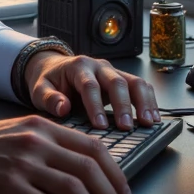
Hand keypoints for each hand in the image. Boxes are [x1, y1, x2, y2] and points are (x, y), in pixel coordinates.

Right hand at [0, 118, 132, 193]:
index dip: (115, 173)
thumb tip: (80, 170)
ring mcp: (23, 162)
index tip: (124, 193)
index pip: (93, 147)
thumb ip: (46, 145)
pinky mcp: (9, 185)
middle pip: (89, 169)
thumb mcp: (15, 135)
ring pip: (74, 189)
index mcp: (41, 126)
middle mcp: (36, 141)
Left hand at [24, 51, 160, 130]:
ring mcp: (112, 72)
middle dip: (123, 105)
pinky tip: (154, 117)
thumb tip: (62, 108)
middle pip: (116, 81)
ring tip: (148, 122)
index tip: (100, 124)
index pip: (89, 85)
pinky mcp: (121, 80)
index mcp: (77, 67)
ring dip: (143, 102)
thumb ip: (48, 98)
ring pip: (133, 81)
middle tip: (125, 126)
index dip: (96, 105)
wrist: (54, 68)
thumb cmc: (49, 81)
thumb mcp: (39, 89)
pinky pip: (140, 86)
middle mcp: (98, 67)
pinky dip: (150, 101)